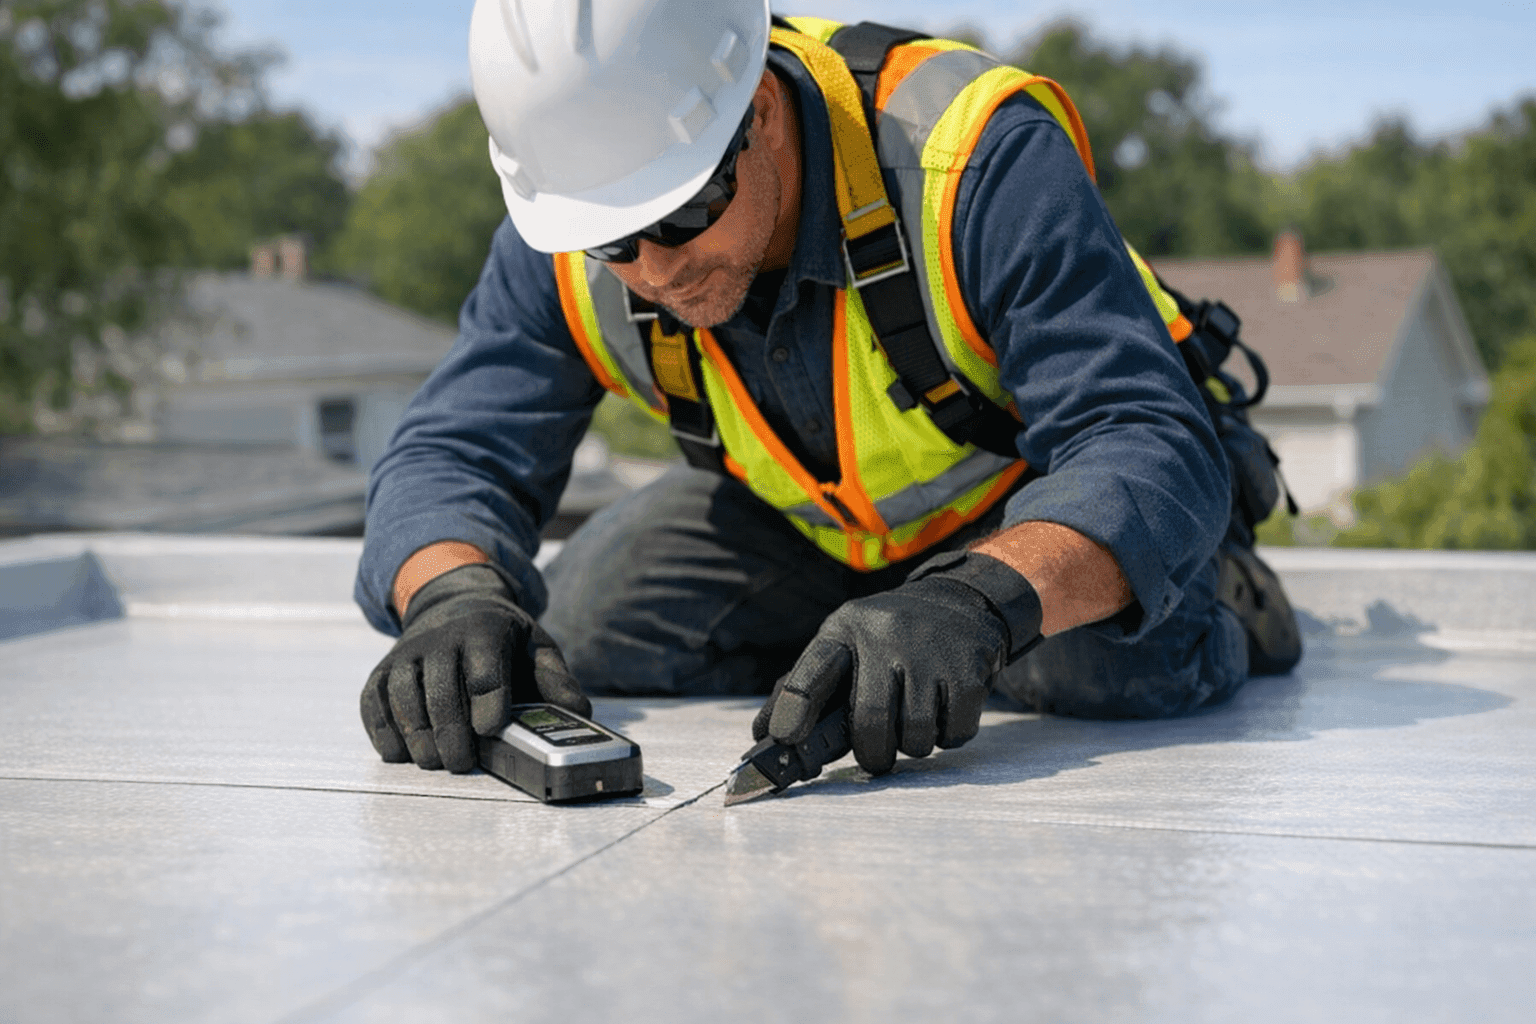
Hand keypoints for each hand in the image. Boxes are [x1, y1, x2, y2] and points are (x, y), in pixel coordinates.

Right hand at [360, 563, 589, 771]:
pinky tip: (400, 754)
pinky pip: (373, 701)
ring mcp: (406, 654)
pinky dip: (382, 731)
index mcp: (484, 630)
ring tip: (436, 763)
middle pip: (441, 690)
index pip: (485, 669)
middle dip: (450, 732)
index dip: (488, 702)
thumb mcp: (535, 647)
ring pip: (403, 697)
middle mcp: (440, 638)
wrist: (452, 604)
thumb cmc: (501, 638)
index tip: (491, 731)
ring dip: (417, 736)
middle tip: (462, 764)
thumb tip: (580, 714)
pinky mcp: (381, 670)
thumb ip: (556, 680)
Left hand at [754, 550, 1042, 774]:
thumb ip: (804, 687)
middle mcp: (888, 634)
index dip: (794, 708)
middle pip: (871, 721)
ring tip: (914, 723)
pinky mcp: (970, 669)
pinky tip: (945, 712)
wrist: (962, 602)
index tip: (784, 739)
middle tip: (876, 755)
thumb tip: (764, 736)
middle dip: (872, 753)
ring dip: (913, 745)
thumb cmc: (888, 638)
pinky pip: (955, 732)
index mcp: (848, 629)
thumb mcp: (845, 645)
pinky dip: (948, 736)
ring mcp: (932, 651)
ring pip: (916, 736)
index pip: (813, 670)